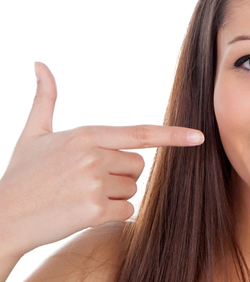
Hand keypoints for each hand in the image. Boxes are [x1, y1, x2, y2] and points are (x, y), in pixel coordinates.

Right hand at [0, 62, 204, 258]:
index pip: (139, 133)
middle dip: (120, 174)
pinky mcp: (95, 210)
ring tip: (80, 195)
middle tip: (86, 181)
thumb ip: (45, 99)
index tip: (199, 137)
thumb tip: (39, 64)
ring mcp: (95, 183)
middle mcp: (93, 156)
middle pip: (138, 166)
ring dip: (115, 195)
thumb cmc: (22, 175)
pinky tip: (84, 212)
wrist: (2, 217)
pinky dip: (112, 214)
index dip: (172, 135)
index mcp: (86, 135)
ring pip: (133, 189)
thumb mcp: (32, 133)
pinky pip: (127, 210)